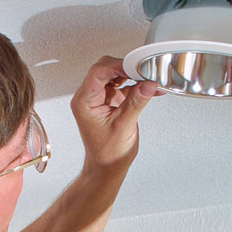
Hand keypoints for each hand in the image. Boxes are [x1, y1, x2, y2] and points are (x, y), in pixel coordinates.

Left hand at [70, 56, 158, 173]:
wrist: (107, 166)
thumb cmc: (108, 153)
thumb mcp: (124, 126)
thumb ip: (135, 102)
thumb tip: (147, 84)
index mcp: (84, 101)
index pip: (98, 72)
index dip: (118, 66)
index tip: (136, 66)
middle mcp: (88, 97)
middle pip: (105, 69)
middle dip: (126, 68)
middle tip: (143, 73)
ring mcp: (98, 98)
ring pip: (114, 75)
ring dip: (131, 76)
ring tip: (147, 81)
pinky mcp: (109, 101)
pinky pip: (121, 85)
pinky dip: (134, 85)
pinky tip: (147, 89)